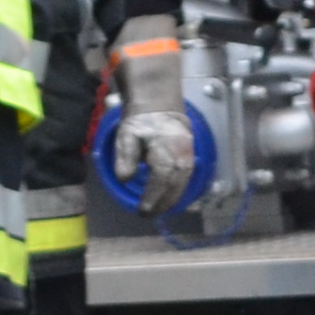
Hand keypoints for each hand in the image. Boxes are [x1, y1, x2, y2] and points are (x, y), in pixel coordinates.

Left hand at [106, 35, 199, 215]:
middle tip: (149, 215)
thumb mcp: (127, 135)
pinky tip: (169, 196)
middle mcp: (181, 155)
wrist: (159, 99)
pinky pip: (186, 177)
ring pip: (183, 182)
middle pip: (174, 186)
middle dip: (163, 203)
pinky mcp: (190, 153)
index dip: (153, 198)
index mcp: (166, 151)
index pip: (161, 181)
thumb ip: (125, 158)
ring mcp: (188, 154)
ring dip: (172, 198)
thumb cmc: (140, 118)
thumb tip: (124, 179)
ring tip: (160, 210)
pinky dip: (178, 189)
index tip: (142, 211)